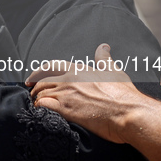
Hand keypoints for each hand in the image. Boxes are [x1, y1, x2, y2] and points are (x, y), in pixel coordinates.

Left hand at [25, 44, 139, 143]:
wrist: (128, 113)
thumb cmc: (124, 94)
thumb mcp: (114, 71)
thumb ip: (104, 58)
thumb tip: (103, 47)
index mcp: (78, 69)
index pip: (51, 66)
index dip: (39, 71)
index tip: (32, 77)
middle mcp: (69, 79)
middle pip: (42, 80)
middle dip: (35, 86)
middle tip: (31, 91)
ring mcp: (66, 94)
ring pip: (41, 93)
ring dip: (36, 98)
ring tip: (36, 103)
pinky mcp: (65, 109)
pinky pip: (43, 105)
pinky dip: (39, 107)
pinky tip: (40, 111)